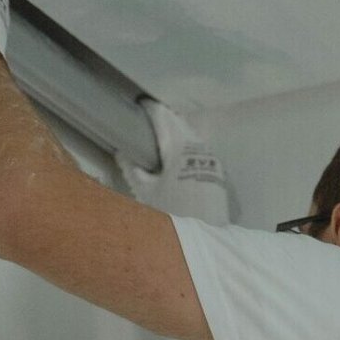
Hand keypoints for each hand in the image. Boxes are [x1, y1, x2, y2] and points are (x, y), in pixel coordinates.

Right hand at [116, 99, 231, 225]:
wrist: (204, 235)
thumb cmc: (171, 212)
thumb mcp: (146, 192)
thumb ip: (132, 169)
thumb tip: (122, 152)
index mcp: (177, 146)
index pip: (162, 117)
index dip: (149, 108)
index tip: (138, 104)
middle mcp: (197, 146)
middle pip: (178, 122)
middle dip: (163, 117)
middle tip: (147, 116)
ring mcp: (210, 157)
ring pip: (191, 134)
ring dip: (177, 130)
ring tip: (161, 132)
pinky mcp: (217, 170)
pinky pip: (200, 148)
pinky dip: (188, 143)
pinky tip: (179, 152)